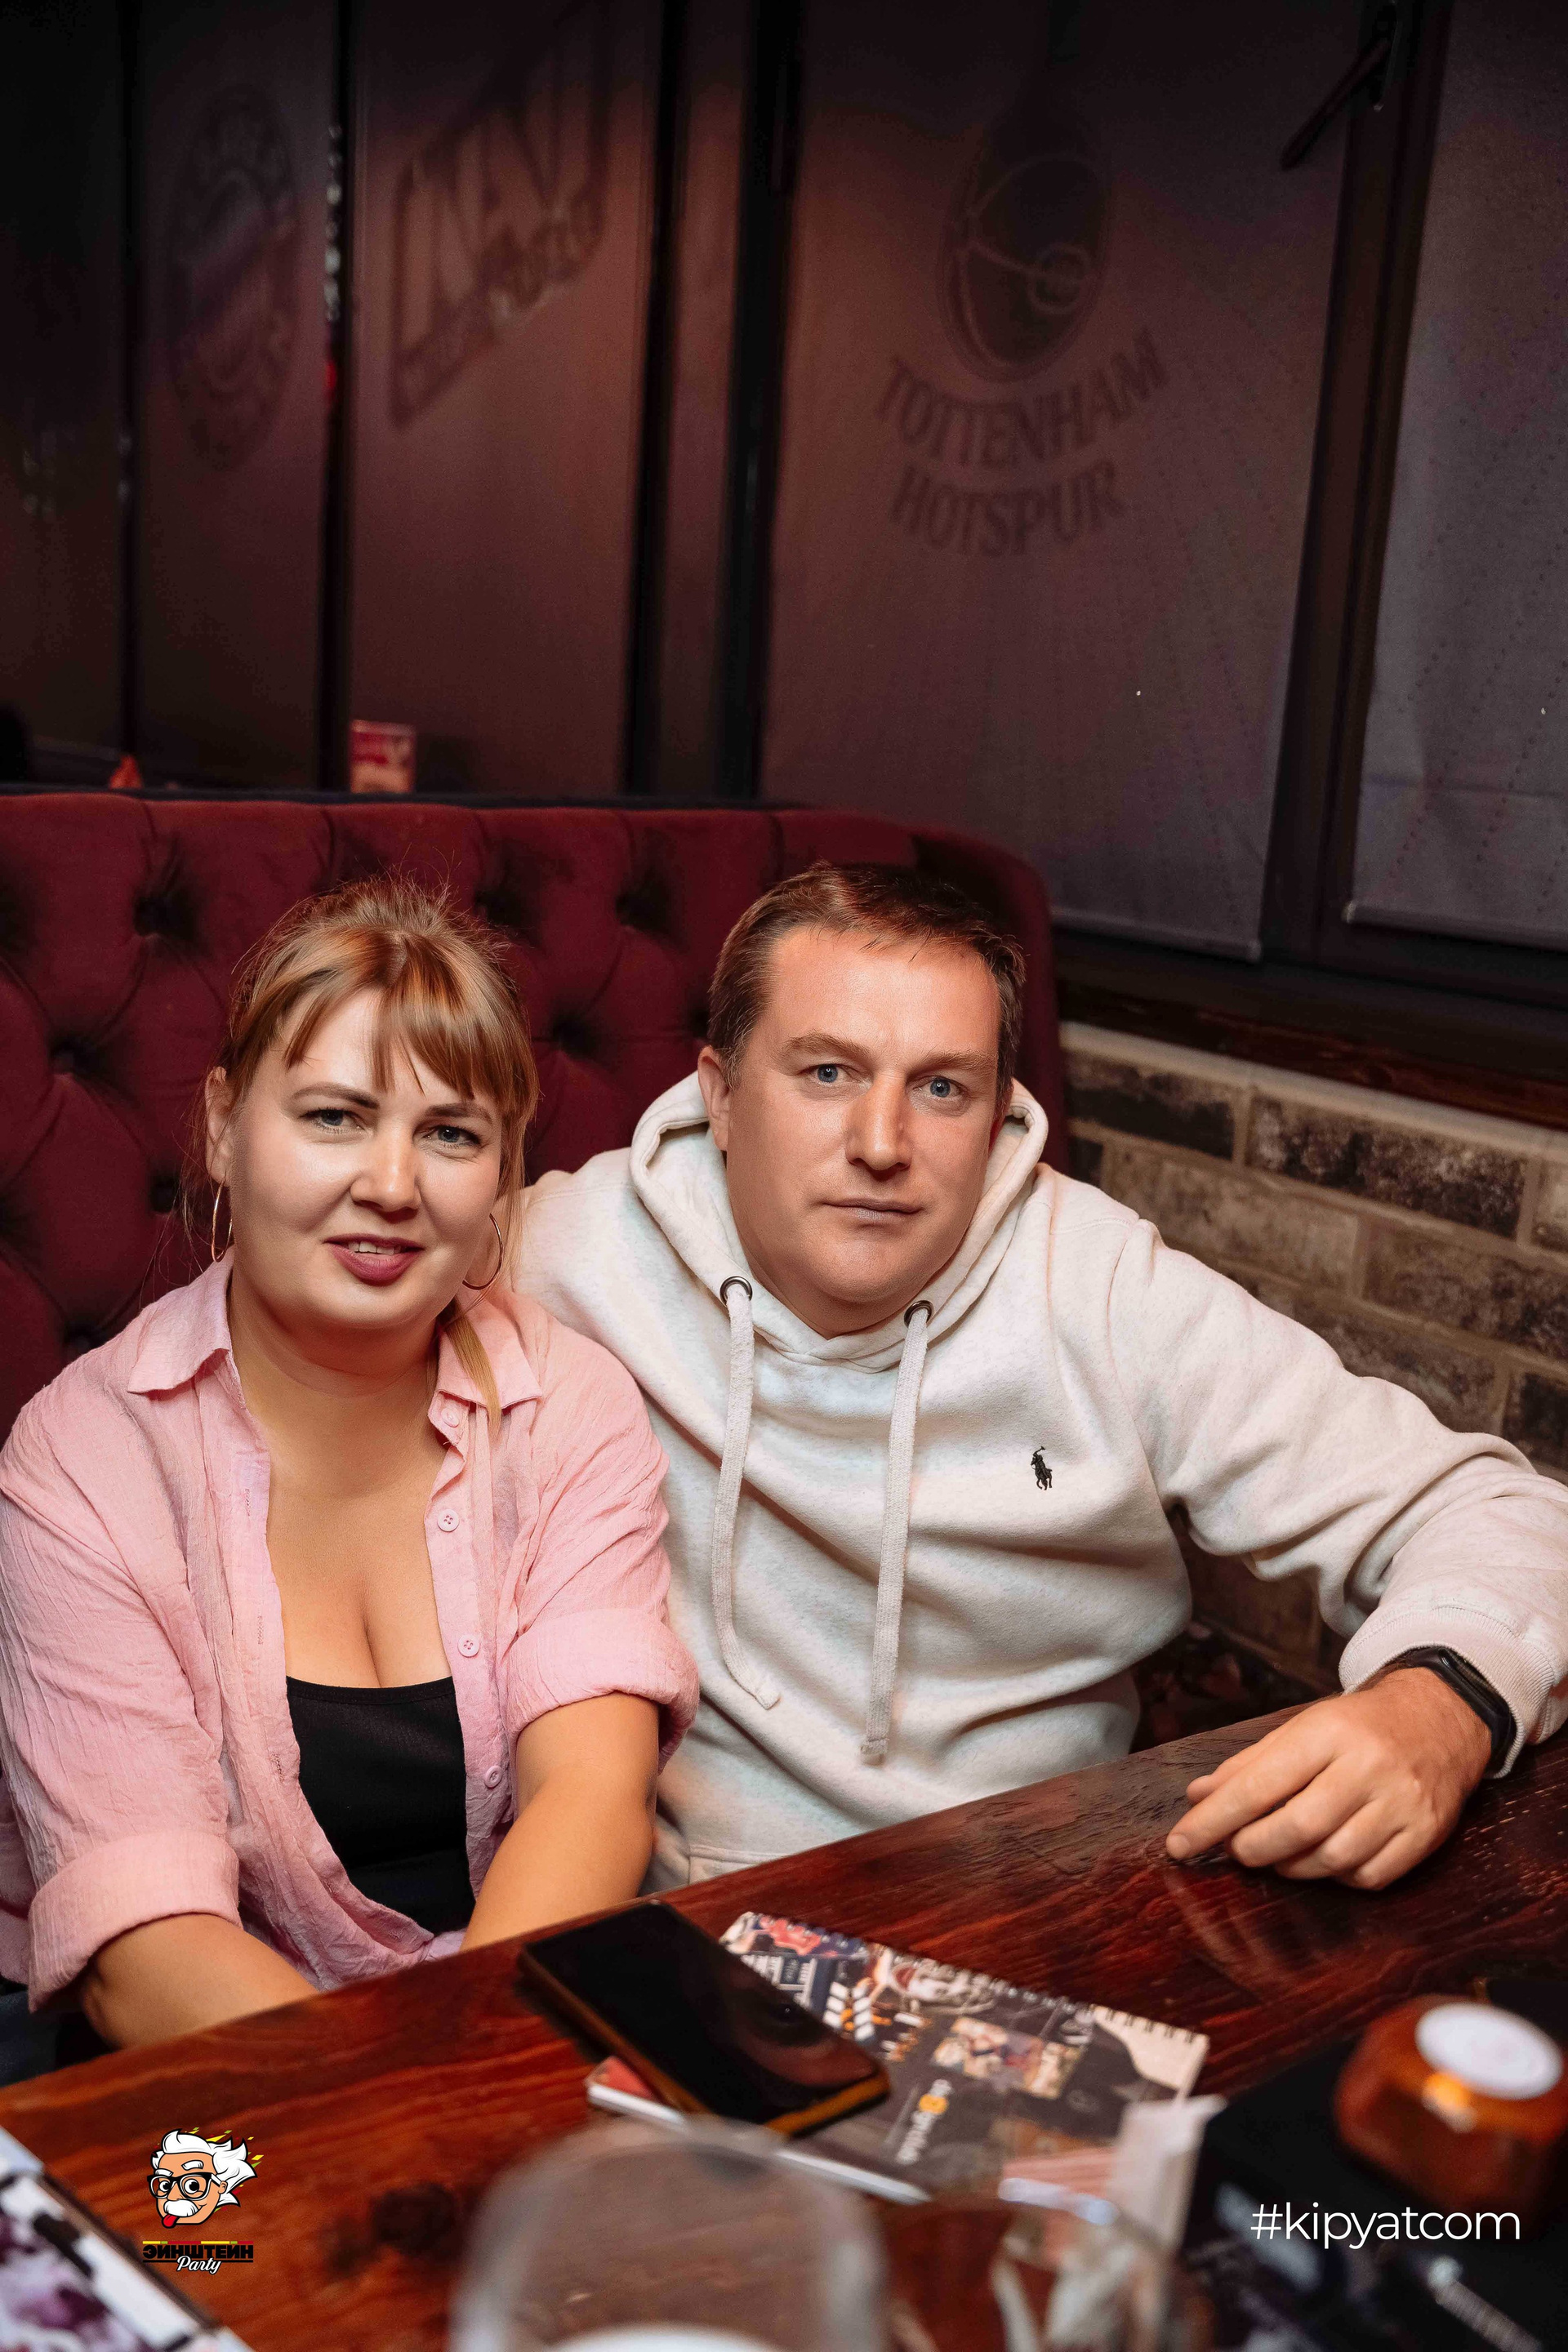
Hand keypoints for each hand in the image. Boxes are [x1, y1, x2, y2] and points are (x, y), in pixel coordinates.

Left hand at [1163, 1668, 1491, 1890]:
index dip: (1213, 1820)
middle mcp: (1367, 1766)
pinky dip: (1337, 1878)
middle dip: (1252, 1847)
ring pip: (1332, 1858)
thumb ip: (1249, 1764)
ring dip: (1292, 1867)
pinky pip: (1369, 1877)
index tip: (1179, 1845)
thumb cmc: (1359, 1726)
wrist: (1442, 1718)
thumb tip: (1198, 1798)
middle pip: (1296, 1826)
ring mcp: (1401, 1803)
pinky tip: (1325, 1859)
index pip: (1259, 1784)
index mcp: (1327, 1732)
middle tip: (1236, 1849)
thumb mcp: (1302, 1727)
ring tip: (1277, 1854)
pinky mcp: (1426, 1834)